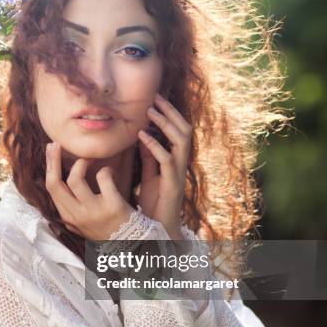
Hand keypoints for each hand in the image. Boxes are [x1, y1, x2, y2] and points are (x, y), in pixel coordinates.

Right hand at [45, 142, 133, 240]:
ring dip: (81, 163)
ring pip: (75, 178)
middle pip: (55, 183)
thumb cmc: (106, 229)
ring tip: (89, 161)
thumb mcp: (82, 223)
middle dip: (53, 160)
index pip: (50, 189)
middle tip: (57, 145)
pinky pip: (103, 177)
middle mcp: (78, 215)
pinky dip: (106, 170)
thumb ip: (71, 207)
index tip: (50, 150)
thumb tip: (58, 183)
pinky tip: (110, 172)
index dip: (49, 167)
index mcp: (69, 217)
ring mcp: (94, 212)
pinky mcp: (112, 206)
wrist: (132, 245)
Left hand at [138, 93, 191, 238]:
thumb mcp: (149, 176)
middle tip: (155, 97)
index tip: (155, 99)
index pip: (179, 131)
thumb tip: (143, 137)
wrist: (159, 229)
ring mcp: (179, 173)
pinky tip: (142, 135)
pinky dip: (154, 145)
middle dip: (171, 112)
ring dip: (165, 123)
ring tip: (150, 111)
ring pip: (181, 141)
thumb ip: (149, 157)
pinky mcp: (172, 183)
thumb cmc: (155, 204)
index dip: (170, 114)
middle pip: (185, 130)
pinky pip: (166, 159)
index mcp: (177, 160)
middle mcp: (181, 164)